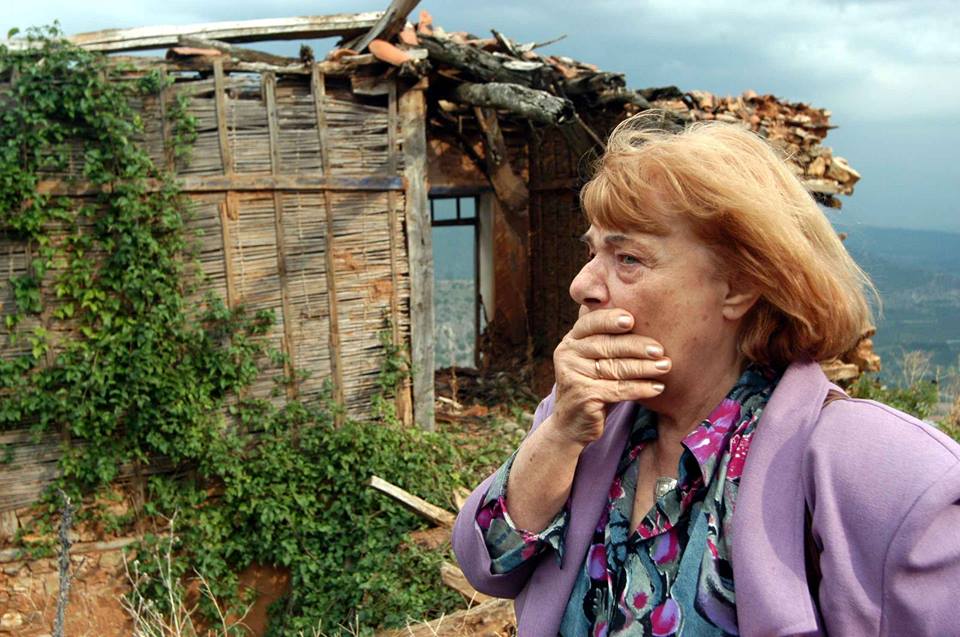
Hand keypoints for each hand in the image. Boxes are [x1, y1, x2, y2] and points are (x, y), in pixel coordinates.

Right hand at [548, 309, 668, 447]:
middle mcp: (567, 354)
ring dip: (644, 367)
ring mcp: (573, 375)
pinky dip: (640, 388)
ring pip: (615, 367)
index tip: (631, 320)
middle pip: (606, 345)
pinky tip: (657, 387)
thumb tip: (648, 319)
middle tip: (659, 349)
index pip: (590, 322)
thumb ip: (609, 340)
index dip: (610, 319)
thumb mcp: (595, 360)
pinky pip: (618, 389)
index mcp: (571, 340)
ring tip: (665, 366)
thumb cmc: (593, 386)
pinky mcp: (583, 396)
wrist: (573, 423)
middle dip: (636, 346)